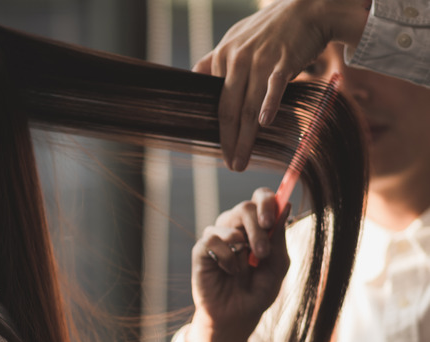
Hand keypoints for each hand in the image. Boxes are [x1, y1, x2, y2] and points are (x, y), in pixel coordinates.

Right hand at [186, 188, 290, 341]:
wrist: (238, 316)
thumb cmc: (258, 291)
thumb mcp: (277, 265)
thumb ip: (279, 236)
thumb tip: (287, 204)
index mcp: (256, 227)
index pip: (260, 198)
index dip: (267, 201)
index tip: (272, 219)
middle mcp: (235, 227)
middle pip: (245, 207)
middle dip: (258, 227)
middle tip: (263, 252)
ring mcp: (217, 237)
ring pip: (228, 220)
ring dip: (243, 243)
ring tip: (245, 268)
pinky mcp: (201, 250)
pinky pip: (213, 239)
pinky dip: (226, 256)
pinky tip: (228, 271)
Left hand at [193, 0, 369, 170]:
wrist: (309, 8)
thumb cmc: (272, 28)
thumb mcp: (236, 38)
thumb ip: (216, 60)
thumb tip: (195, 77)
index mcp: (223, 57)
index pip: (217, 102)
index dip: (218, 129)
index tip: (221, 150)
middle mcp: (237, 59)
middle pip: (229, 109)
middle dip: (228, 141)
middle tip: (231, 164)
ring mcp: (260, 60)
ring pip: (248, 105)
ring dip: (245, 137)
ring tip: (242, 160)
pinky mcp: (283, 60)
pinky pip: (274, 86)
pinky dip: (269, 104)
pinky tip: (264, 123)